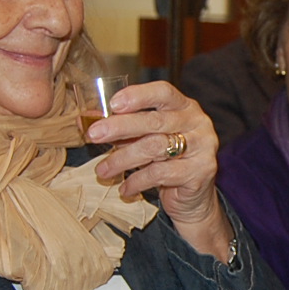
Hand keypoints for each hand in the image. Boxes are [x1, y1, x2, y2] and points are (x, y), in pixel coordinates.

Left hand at [87, 81, 231, 257]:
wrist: (193, 197)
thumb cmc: (166, 161)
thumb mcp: (145, 139)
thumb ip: (123, 128)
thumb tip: (86, 121)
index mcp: (184, 106)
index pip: (163, 92)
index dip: (138, 95)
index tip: (113, 104)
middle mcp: (197, 122)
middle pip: (156, 121)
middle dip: (120, 127)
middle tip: (94, 135)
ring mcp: (202, 147)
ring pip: (156, 148)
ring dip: (123, 159)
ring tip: (103, 170)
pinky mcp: (201, 171)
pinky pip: (161, 173)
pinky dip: (137, 181)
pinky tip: (125, 188)